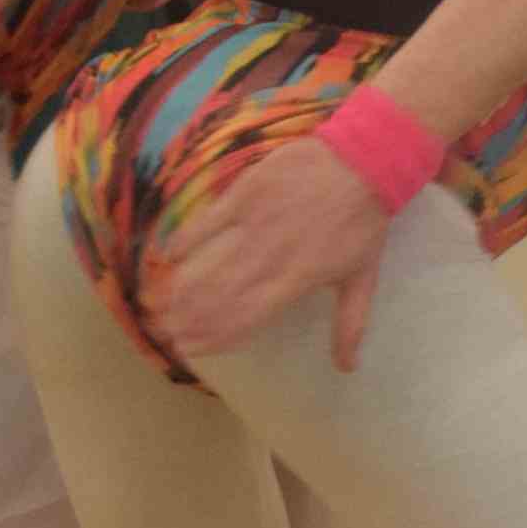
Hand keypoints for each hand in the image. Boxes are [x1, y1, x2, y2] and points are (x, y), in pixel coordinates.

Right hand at [149, 137, 389, 371]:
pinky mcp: (246, 192)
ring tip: (161, 306)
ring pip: (210, 262)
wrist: (365, 159)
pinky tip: (168, 256)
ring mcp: (256, 223)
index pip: (248, 317)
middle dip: (191, 319)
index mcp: (297, 279)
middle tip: (167, 332)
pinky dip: (186, 238)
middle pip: (221, 295)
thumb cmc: (364, 222)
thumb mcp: (362, 277)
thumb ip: (350, 324)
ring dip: (183, 288)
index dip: (217, 336)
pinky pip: (209, 220)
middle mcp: (271, 256)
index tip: (191, 349)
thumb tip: (347, 368)